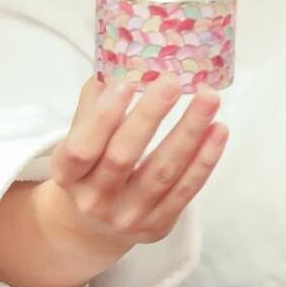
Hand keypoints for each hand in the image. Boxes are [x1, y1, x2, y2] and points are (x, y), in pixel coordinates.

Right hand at [36, 75, 228, 267]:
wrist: (92, 226)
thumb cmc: (89, 168)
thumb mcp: (78, 138)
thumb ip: (95, 103)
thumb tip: (119, 60)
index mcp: (67, 175)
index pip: (82, 148)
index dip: (103, 118)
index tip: (126, 84)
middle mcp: (95, 200)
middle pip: (123, 158)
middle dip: (150, 116)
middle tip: (173, 81)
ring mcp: (128, 216)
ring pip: (162, 173)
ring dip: (189, 132)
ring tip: (208, 98)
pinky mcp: (158, 226)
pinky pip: (185, 190)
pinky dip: (205, 159)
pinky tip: (218, 130)